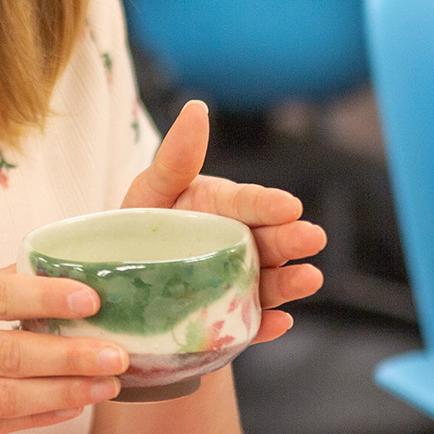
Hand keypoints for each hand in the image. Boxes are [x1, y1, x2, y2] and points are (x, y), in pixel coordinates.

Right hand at [0, 266, 128, 433]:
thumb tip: (38, 271)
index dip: (46, 298)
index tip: (90, 299)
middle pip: (9, 352)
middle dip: (71, 354)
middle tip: (119, 350)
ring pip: (9, 396)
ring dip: (66, 390)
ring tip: (109, 381)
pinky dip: (39, 416)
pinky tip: (72, 405)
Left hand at [121, 100, 325, 344]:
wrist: (120, 286)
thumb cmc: (139, 228)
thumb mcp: (151, 191)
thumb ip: (176, 157)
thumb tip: (196, 107)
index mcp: (220, 208)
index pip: (246, 202)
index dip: (267, 203)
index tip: (288, 204)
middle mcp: (237, 244)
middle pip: (267, 241)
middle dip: (291, 239)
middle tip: (313, 237)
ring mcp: (237, 284)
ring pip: (269, 283)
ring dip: (290, 283)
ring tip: (310, 278)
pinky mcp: (230, 321)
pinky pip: (249, 324)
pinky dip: (264, 326)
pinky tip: (278, 322)